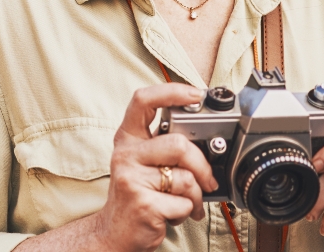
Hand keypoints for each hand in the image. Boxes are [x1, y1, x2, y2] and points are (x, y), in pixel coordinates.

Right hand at [91, 84, 219, 251]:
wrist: (115, 231)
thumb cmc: (137, 194)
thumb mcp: (144, 163)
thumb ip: (166, 147)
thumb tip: (207, 140)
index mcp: (128, 138)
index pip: (143, 100)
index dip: (172, 92)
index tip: (196, 95)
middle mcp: (126, 154)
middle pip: (179, 144)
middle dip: (202, 165)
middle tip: (208, 180)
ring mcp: (131, 178)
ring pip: (186, 177)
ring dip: (196, 196)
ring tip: (186, 202)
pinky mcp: (142, 203)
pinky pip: (183, 203)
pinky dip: (187, 212)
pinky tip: (174, 214)